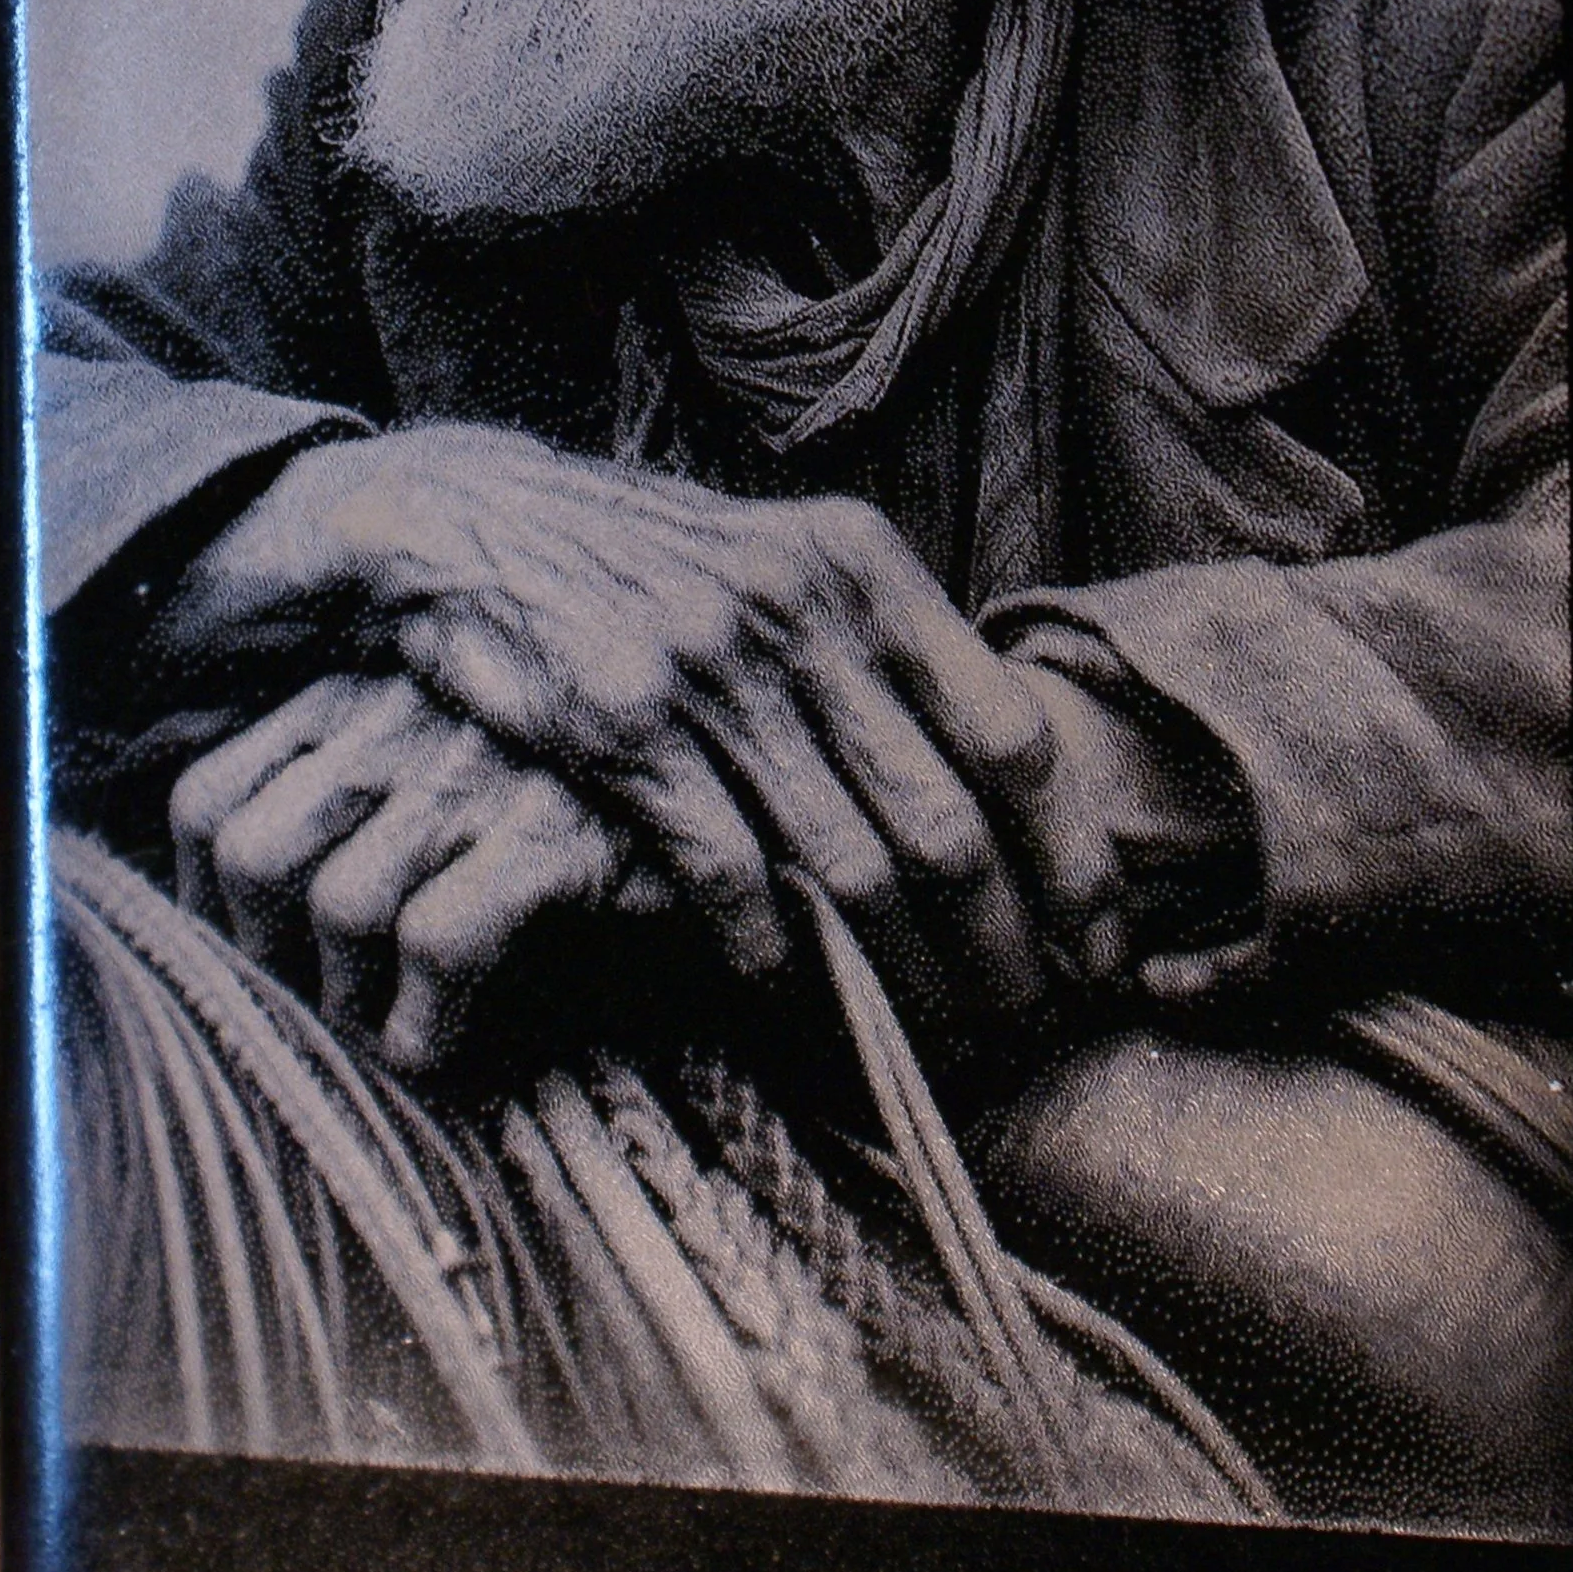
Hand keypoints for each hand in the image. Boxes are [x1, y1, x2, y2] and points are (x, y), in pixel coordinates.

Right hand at [157, 426, 1118, 1008]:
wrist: (473, 525)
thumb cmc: (655, 568)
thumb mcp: (786, 564)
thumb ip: (887, 652)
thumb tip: (1011, 780)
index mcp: (864, 564)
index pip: (1012, 734)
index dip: (1071, 861)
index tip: (1100, 953)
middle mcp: (798, 606)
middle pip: (941, 820)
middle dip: (998, 950)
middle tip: (1025, 1031)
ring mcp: (706, 665)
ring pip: (844, 862)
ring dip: (897, 980)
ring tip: (931, 1046)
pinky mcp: (617, 725)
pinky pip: (728, 873)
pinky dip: (773, 957)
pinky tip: (797, 1004)